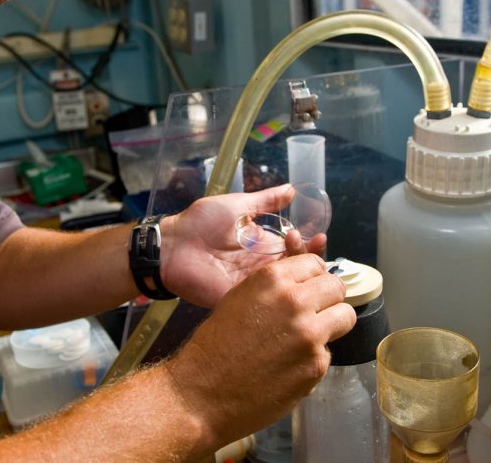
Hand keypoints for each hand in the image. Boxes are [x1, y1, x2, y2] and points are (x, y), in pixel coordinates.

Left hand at [159, 185, 327, 308]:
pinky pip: (266, 301)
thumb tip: (293, 189)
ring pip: (286, 286)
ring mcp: (253, 285)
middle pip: (295, 268)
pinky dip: (282, 295)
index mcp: (262, 245)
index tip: (317, 235)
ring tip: (306, 259)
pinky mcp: (241, 299)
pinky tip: (293, 285)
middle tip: (312, 245)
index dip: (308, 244)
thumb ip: (265, 201)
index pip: (294, 249)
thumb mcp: (237, 206)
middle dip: (310, 258)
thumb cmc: (201, 222)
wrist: (173, 245)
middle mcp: (261, 266)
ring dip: (301, 274)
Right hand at [164, 254, 355, 445]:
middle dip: (328, 299)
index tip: (308, 290)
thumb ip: (275, 287)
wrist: (201, 393)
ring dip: (331, 326)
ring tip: (306, 340)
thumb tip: (304, 282)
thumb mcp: (240, 298)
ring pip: (345, 317)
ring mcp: (310, 334)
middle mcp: (295, 300)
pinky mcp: (316, 366)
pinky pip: (328, 353)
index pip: (315, 264)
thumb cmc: (214, 345)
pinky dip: (314, 359)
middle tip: (314, 314)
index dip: (312, 278)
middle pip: (337, 287)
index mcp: (272, 278)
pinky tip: (289, 368)